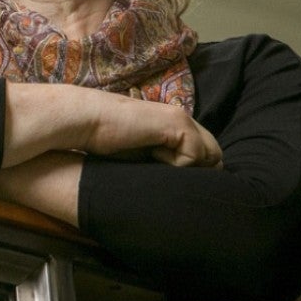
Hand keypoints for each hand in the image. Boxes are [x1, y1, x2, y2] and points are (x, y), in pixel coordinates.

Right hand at [3, 82, 221, 168]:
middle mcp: (181, 118)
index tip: (176, 182)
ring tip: (160, 168)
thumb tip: (174, 181)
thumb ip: (158, 158)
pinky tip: (152, 156)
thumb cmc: (103, 139)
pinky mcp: (177, 124)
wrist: (85, 120)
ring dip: (189, 170)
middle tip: (173, 181)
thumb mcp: (137, 154)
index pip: (205, 151)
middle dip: (201, 173)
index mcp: (172, 125)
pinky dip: (177, 165)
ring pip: (210, 157)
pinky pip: (193, 156)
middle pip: (216, 155)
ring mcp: (181, 118)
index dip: (197, 171)